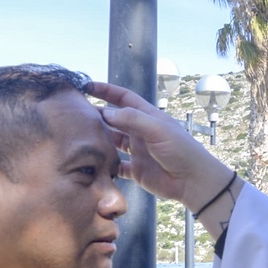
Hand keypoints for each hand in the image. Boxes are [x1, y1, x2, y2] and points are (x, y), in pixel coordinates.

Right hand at [86, 81, 235, 211]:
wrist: (193, 181)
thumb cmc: (181, 150)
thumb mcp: (157, 129)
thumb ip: (132, 119)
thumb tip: (105, 112)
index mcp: (148, 117)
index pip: (123, 98)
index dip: (106, 91)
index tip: (86, 86)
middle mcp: (140, 132)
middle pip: (114, 119)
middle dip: (96, 114)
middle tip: (74, 113)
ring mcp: (137, 151)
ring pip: (111, 141)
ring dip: (97, 137)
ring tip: (77, 134)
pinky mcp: (136, 170)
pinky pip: (115, 165)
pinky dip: (104, 163)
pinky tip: (90, 160)